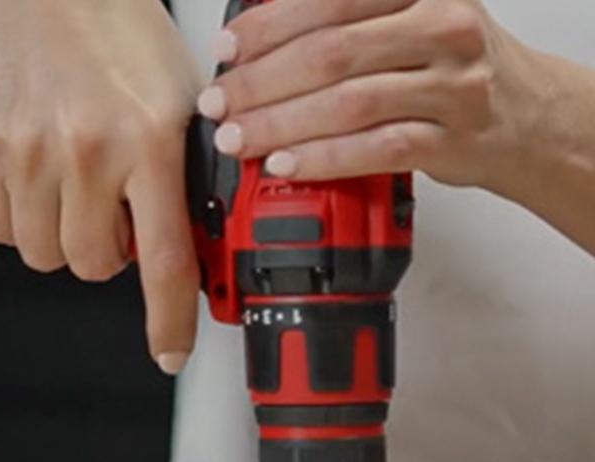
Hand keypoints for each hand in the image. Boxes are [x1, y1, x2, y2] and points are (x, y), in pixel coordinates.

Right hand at [0, 0, 203, 373]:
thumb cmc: (113, 32)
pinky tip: (32, 177)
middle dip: (104, 251)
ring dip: (59, 235)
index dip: (168, 319)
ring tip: (67, 186)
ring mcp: (26, 153)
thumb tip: (189, 241)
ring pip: (42, 254)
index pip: (163, 259)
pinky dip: (18, 217)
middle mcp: (86, 151)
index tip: (170, 350)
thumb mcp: (178, 96)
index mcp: (149, 140)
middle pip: (91, 266)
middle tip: (108, 211)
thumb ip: (181, 174)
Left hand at [196, 0, 538, 193]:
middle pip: (331, 53)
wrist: (523, 114)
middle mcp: (441, 26)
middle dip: (261, 82)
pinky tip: (285, 163)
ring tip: (238, 138)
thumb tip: (256, 36)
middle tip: (220, 103)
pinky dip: (323, 158)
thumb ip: (343, 18)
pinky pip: (375, 150)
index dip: (268, 26)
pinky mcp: (452, 140)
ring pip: (348, 104)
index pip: (330, 0)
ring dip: (280, 124)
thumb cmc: (448, 63)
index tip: (227, 50)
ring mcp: (451, 85)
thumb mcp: (405, 17)